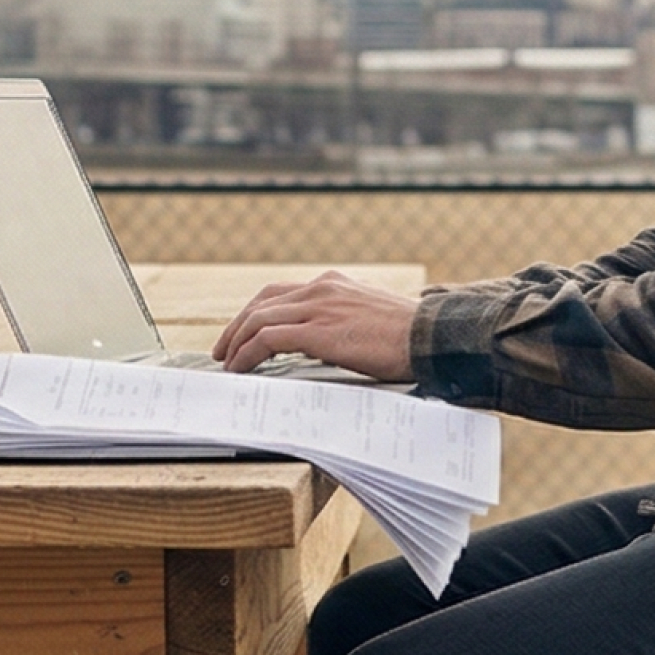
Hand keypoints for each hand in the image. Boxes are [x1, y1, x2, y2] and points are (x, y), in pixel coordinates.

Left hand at [215, 270, 420, 383]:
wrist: (431, 338)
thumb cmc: (409, 337)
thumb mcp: (369, 320)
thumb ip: (341, 323)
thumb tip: (318, 345)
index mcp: (333, 285)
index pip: (279, 294)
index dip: (254, 313)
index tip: (241, 332)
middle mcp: (322, 289)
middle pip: (261, 303)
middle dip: (235, 327)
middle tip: (223, 350)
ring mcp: (319, 308)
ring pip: (258, 320)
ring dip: (236, 342)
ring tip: (226, 363)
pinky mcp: (319, 331)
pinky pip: (268, 340)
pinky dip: (247, 354)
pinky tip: (241, 369)